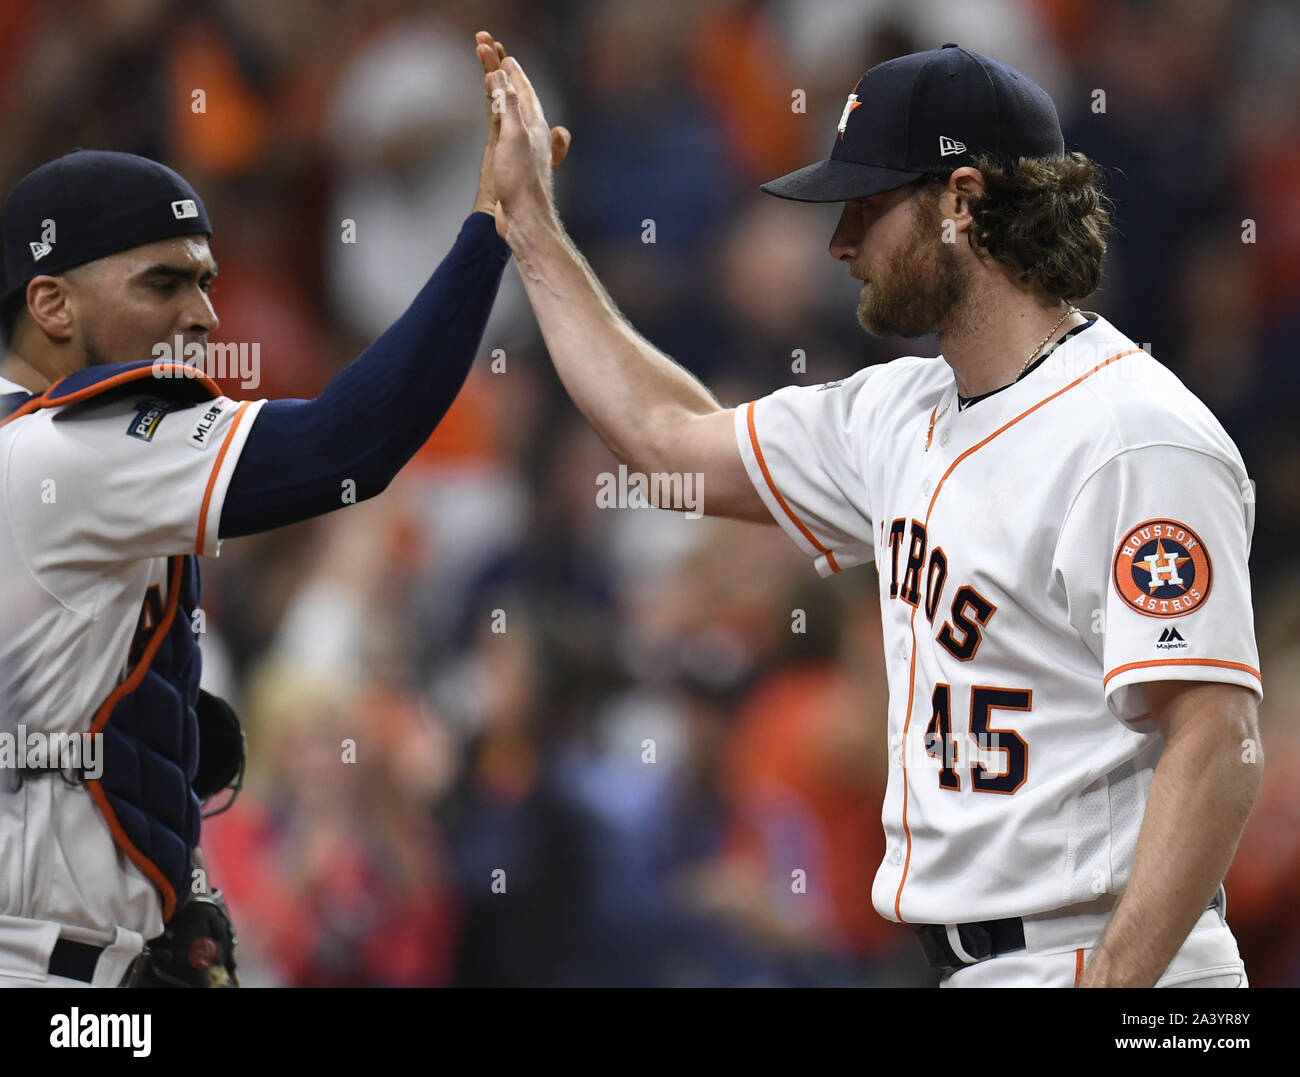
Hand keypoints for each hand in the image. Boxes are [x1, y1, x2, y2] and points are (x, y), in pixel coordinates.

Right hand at [477, 40, 569, 235]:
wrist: (524, 219)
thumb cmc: (521, 181)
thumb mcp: (515, 137)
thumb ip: (509, 106)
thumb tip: (501, 77)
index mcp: (536, 127)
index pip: (525, 92)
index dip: (515, 74)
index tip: (506, 57)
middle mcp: (534, 136)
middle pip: (521, 100)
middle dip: (510, 81)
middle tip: (499, 62)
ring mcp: (525, 151)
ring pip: (515, 116)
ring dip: (506, 99)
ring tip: (497, 87)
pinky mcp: (515, 166)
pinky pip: (508, 134)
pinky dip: (502, 120)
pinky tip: (501, 124)